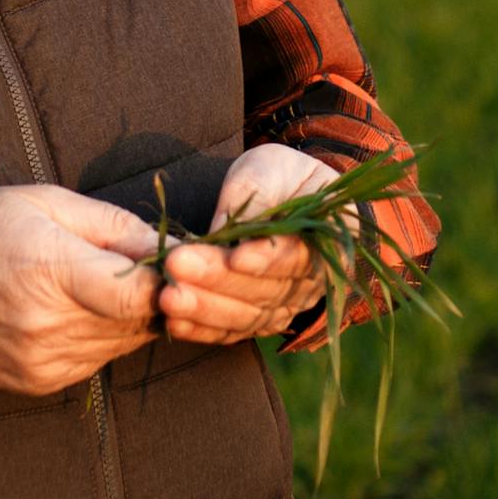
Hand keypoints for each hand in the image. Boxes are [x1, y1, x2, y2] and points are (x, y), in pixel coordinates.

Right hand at [0, 186, 165, 396]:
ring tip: (102, 283)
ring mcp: (45, 360)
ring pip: (125, 342)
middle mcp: (50, 324)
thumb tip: (169, 244)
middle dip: (156, 293)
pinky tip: (76, 309)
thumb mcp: (40, 201)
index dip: (171, 278)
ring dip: (130, 315)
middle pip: (141, 319)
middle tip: (146, 264)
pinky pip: (98, 359)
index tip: (175, 259)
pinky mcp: (41, 381)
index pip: (143, 294)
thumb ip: (111, 224)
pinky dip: (102, 334)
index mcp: (50, 269)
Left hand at [156, 143, 336, 346]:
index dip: (267, 259)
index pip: (298, 255)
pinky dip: (203, 330)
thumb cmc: (281, 177)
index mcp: (328, 239)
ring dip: (206, 310)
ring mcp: (287, 306)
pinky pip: (233, 331)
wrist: (286, 198)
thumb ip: (254, 192)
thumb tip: (221, 228)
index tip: (234, 256)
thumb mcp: (271, 167)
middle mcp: (313, 282)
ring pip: (248, 316)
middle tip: (178, 266)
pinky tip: (174, 323)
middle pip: (267, 290)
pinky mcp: (259, 318)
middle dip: (219, 280)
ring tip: (169, 298)